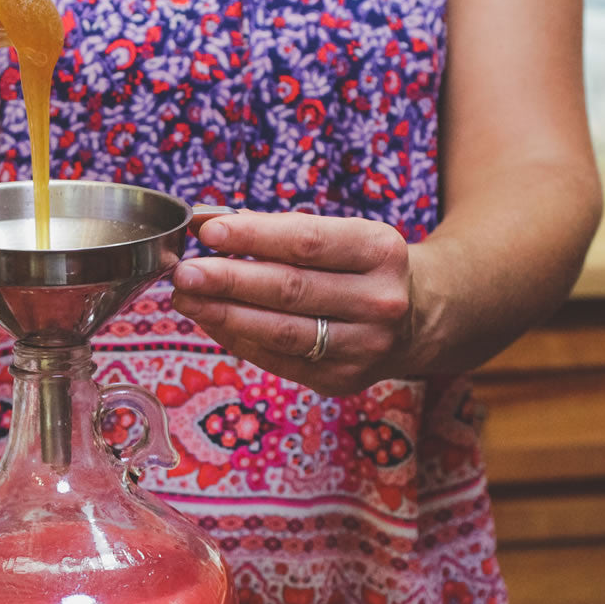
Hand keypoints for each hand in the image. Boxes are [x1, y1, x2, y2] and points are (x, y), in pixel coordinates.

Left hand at [170, 208, 417, 396]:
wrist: (419, 317)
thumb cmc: (361, 266)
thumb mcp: (339, 235)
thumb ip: (276, 230)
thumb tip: (207, 224)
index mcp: (381, 250)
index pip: (307, 242)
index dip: (253, 237)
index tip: (207, 231)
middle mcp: (379, 301)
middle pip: (291, 290)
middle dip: (228, 281)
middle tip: (185, 273)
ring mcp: (364, 346)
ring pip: (281, 332)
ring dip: (224, 315)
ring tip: (185, 299)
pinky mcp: (341, 379)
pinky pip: (278, 361)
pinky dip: (238, 340)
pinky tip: (210, 322)